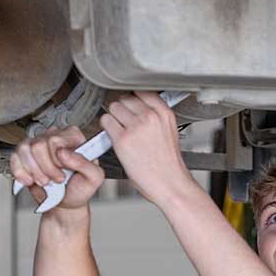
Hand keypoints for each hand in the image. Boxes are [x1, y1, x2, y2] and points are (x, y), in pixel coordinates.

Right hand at [10, 126, 103, 209]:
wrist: (66, 203)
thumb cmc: (81, 188)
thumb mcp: (94, 178)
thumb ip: (85, 163)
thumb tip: (64, 152)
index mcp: (74, 138)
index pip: (56, 139)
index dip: (57, 160)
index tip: (65, 172)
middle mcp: (54, 137)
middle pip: (38, 144)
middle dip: (47, 168)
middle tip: (57, 179)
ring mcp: (37, 144)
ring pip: (24, 149)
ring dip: (35, 171)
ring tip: (46, 181)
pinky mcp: (23, 155)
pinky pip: (14, 158)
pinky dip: (21, 173)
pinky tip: (31, 180)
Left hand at [100, 91, 195, 206]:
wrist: (170, 183)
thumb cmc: (168, 163)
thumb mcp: (169, 132)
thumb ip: (156, 116)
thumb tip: (138, 106)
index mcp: (164, 113)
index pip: (141, 91)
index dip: (134, 100)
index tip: (132, 107)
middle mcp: (150, 117)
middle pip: (125, 98)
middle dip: (123, 110)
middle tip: (126, 124)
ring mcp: (136, 127)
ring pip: (113, 108)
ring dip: (114, 118)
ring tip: (122, 132)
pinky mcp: (122, 139)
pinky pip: (105, 122)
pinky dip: (107, 129)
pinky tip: (116, 138)